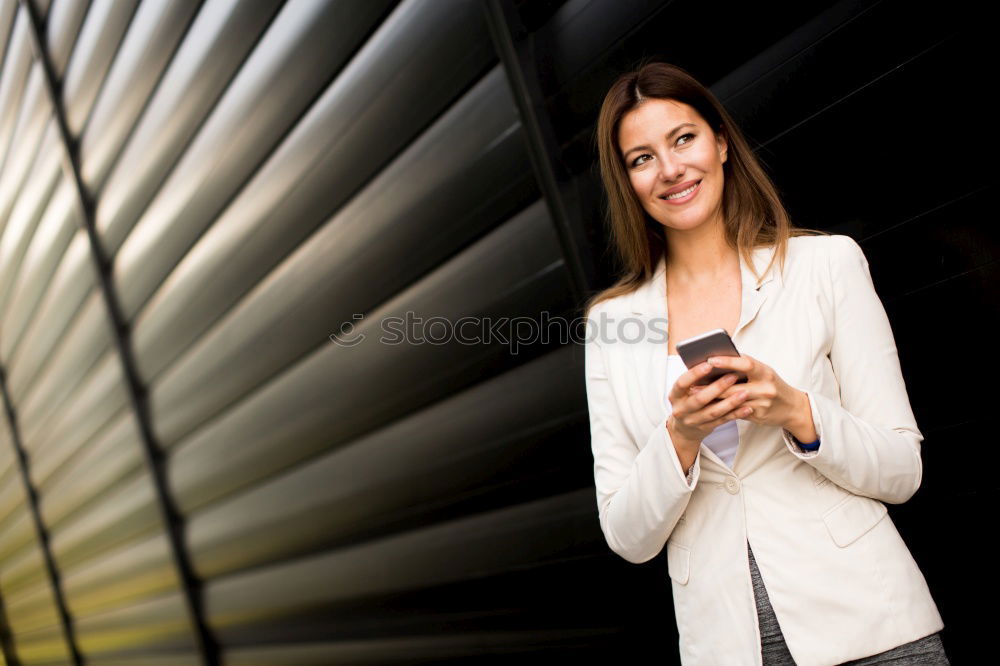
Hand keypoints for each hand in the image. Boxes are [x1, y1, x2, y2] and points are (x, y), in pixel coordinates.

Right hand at [667, 361, 751, 465]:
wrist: (684, 428)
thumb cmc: (688, 401)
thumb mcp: (685, 391)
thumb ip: (696, 380)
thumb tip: (716, 362)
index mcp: (675, 395)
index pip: (682, 383)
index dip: (694, 374)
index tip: (709, 364)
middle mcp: (681, 409)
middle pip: (700, 399)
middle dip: (717, 387)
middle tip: (733, 376)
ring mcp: (693, 421)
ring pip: (713, 412)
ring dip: (730, 402)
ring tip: (745, 392)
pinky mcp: (705, 428)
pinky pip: (722, 421)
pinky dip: (736, 414)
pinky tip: (747, 408)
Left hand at [690, 354, 813, 438]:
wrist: (792, 407)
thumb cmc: (772, 384)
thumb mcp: (763, 372)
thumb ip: (745, 366)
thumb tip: (718, 360)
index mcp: (766, 372)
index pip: (746, 364)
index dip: (727, 362)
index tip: (710, 359)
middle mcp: (765, 388)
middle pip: (734, 387)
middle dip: (712, 386)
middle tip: (693, 384)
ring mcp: (762, 404)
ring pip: (732, 402)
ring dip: (712, 398)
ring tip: (695, 394)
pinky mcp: (758, 416)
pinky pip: (736, 412)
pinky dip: (721, 407)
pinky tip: (707, 405)